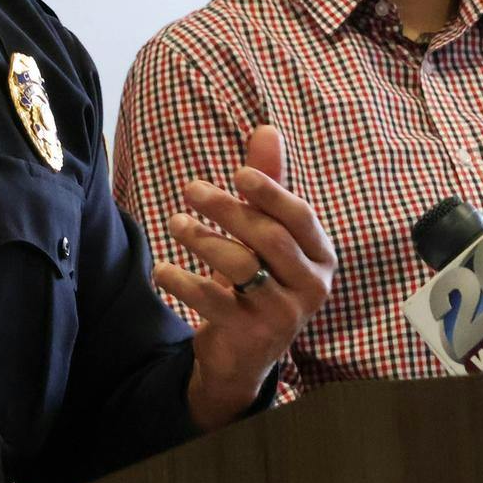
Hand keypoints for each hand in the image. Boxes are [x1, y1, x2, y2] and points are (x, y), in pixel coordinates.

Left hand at [154, 125, 335, 430]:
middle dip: (228, 209)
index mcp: (321, 256)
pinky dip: (184, 281)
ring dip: (202, 239)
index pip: (300, 217)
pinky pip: (215, 301)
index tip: (237, 172)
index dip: (271, 191)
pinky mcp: (251, 336)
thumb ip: (268, 183)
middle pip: (269, 238)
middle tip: (191, 188)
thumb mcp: (265, 231)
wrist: (244, 353)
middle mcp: (312, 287)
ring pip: (242, 266)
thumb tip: (267, 129)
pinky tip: (161, 269)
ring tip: (174, 223)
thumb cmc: (260, 277)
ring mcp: (284, 315)